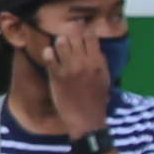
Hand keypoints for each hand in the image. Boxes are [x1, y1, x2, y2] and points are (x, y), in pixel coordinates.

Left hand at [11, 17, 109, 142]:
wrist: (86, 120)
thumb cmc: (97, 100)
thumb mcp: (104, 78)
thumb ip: (100, 61)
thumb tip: (94, 47)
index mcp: (98, 62)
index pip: (90, 36)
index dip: (84, 32)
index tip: (80, 34)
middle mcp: (84, 62)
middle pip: (74, 36)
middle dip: (70, 36)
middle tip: (67, 41)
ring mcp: (69, 68)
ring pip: (60, 42)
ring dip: (58, 43)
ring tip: (58, 48)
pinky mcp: (56, 76)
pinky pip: (49, 56)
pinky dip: (48, 53)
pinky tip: (49, 56)